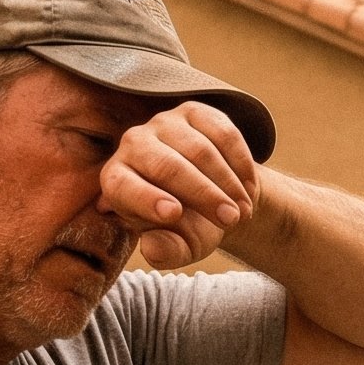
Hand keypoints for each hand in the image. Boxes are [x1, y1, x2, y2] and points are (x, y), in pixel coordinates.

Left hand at [98, 101, 261, 269]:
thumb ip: (166, 252)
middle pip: (167, 166)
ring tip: (242, 210)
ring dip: (228, 183)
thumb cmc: (188, 226)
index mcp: (116, 180)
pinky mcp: (194, 112)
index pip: (123, 185)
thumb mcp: (180, 246)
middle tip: (231, 219)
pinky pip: (222, 133)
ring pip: (199, 150)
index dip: (146, 198)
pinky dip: (240, 163)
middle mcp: (133, 145)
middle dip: (204, 195)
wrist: (214, 196)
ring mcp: (164, 124)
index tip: (174, 213)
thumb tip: (152, 248)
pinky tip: (247, 188)